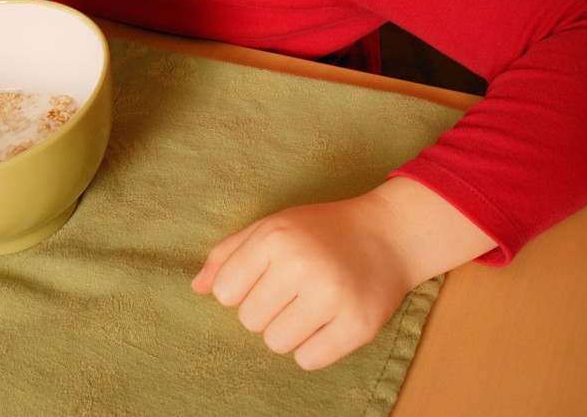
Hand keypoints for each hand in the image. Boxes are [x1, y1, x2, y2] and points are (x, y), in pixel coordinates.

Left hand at [191, 178, 496, 369]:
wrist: (388, 234)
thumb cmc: (320, 231)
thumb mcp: (271, 226)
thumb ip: (228, 254)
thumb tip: (197, 289)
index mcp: (275, 237)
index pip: (226, 293)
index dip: (240, 290)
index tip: (264, 278)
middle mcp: (302, 265)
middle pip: (249, 321)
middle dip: (265, 310)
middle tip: (292, 291)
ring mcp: (332, 297)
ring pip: (276, 343)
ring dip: (287, 331)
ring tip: (308, 307)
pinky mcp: (357, 326)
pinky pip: (308, 360)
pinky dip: (312, 348)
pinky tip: (326, 322)